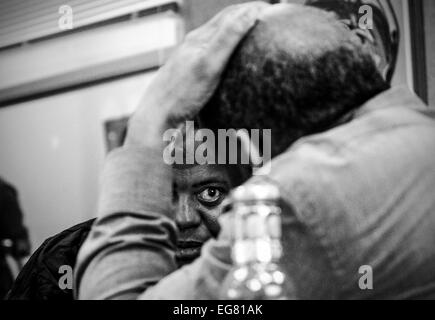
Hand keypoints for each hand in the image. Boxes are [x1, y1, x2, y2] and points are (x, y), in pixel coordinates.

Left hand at [126, 1, 268, 147]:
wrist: (157, 117)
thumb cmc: (180, 93)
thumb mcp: (208, 64)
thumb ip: (228, 37)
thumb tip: (250, 12)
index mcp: (199, 38)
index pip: (231, 14)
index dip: (252, 9)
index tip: (273, 10)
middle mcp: (194, 46)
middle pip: (225, 24)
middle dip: (246, 17)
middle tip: (269, 20)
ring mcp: (191, 60)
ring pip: (218, 40)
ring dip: (237, 32)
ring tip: (254, 36)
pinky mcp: (190, 76)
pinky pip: (212, 57)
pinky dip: (227, 52)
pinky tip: (231, 62)